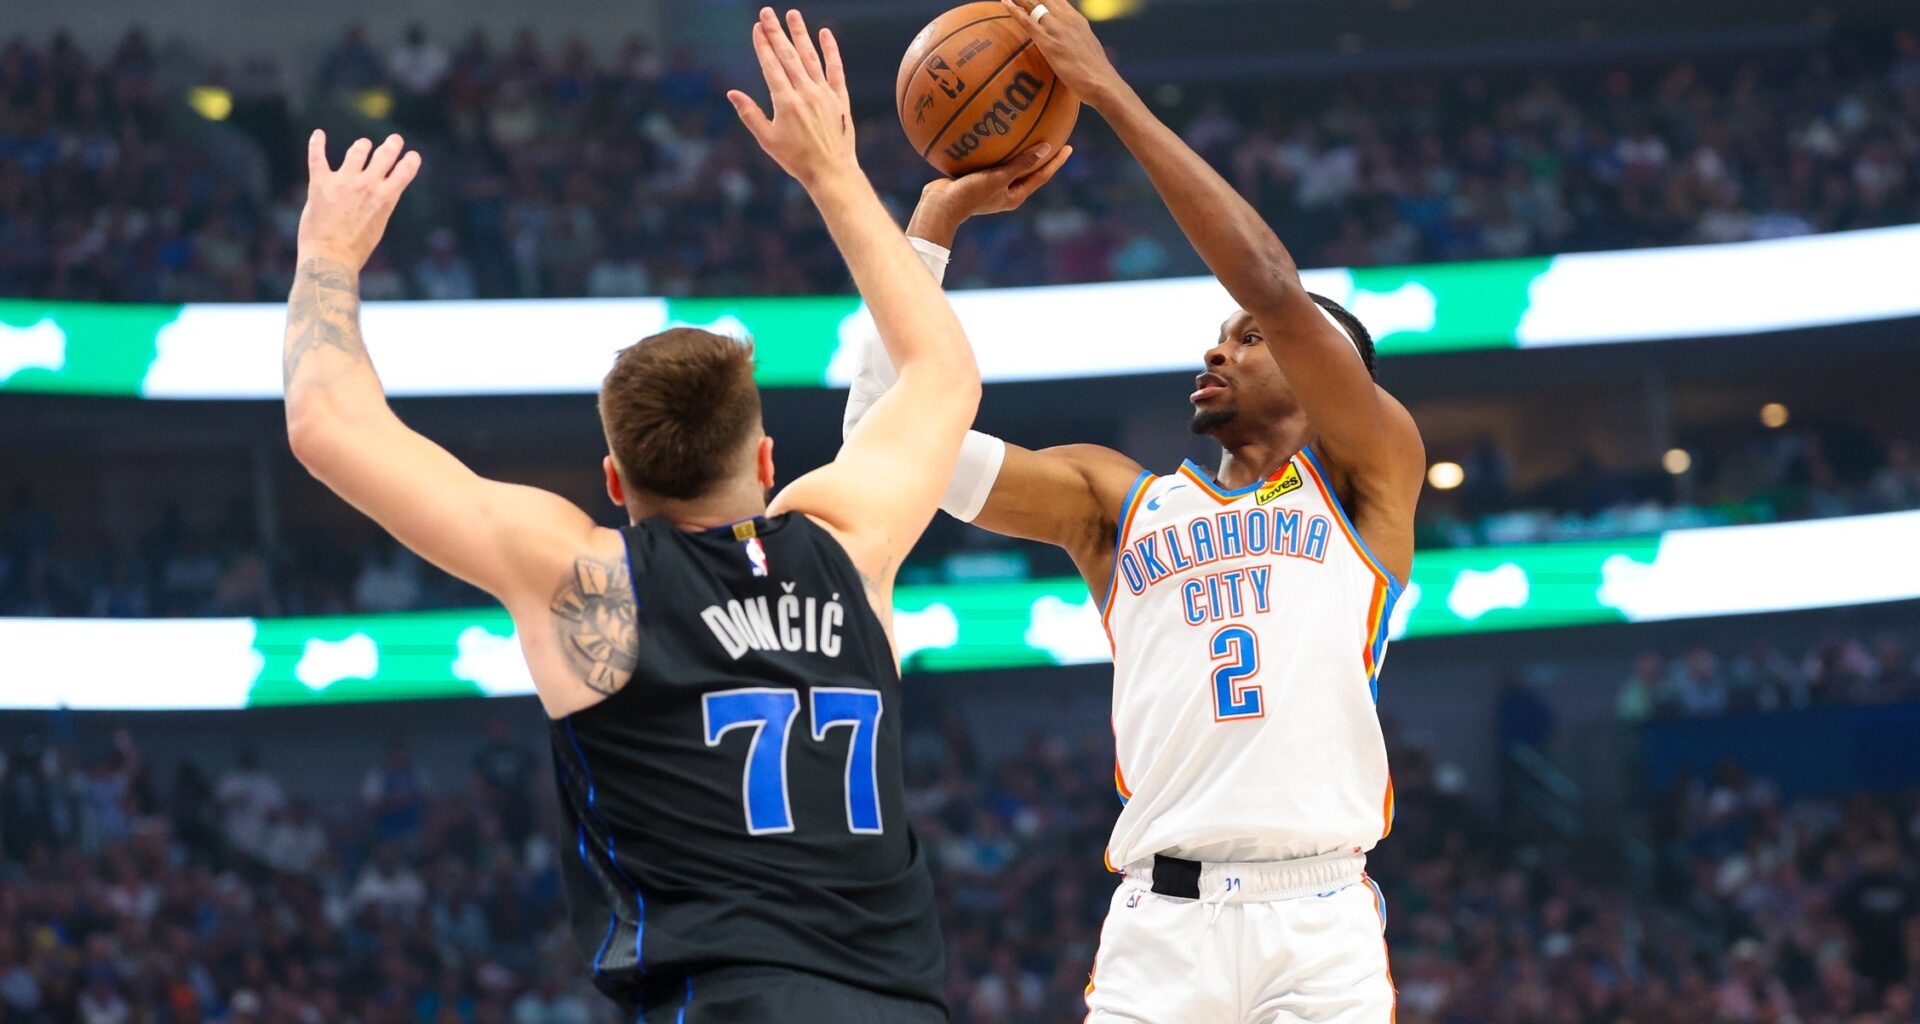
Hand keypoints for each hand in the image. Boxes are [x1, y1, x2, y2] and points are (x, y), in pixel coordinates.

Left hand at [297, 130, 421, 269]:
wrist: (331, 257)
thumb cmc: (356, 248)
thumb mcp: (378, 224)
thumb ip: (380, 204)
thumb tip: (381, 192)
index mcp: (386, 197)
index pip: (405, 170)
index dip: (411, 160)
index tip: (412, 155)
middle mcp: (367, 185)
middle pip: (384, 155)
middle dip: (392, 145)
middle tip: (395, 139)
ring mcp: (343, 181)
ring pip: (356, 151)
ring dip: (362, 146)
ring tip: (363, 145)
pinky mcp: (320, 183)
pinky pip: (317, 157)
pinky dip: (317, 143)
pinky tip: (318, 135)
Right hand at [728, 8, 855, 189]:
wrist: (831, 172)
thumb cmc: (796, 159)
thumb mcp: (767, 140)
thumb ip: (750, 114)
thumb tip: (732, 94)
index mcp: (785, 102)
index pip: (771, 65)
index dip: (762, 45)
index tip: (757, 28)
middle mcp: (805, 93)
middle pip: (788, 55)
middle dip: (776, 32)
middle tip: (767, 12)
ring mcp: (824, 93)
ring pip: (810, 57)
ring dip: (800, 34)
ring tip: (792, 15)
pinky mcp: (840, 98)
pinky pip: (835, 69)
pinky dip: (831, 50)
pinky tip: (825, 33)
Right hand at [907, 142, 1073, 245]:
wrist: (939, 205)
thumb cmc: (970, 195)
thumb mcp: (998, 178)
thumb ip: (1021, 163)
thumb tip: (1046, 148)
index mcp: (1015, 195)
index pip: (1042, 176)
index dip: (1056, 162)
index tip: (1069, 147)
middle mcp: (1005, 191)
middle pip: (1028, 170)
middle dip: (1040, 155)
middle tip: (1053, 137)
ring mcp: (990, 185)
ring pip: (1009, 164)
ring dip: (1017, 150)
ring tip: (1025, 130)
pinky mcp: (975, 178)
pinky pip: (990, 159)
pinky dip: (994, 147)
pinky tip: (991, 130)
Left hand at [1002, 0, 1125, 108]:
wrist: (1102, 82)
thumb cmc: (1096, 73)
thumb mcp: (1088, 49)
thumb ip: (1077, 41)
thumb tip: (1070, 46)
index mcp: (1077, 19)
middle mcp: (1067, 19)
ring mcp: (1058, 29)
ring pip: (1034, 4)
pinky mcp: (1049, 42)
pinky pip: (1027, 22)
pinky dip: (1015, 11)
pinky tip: (1006, 3)